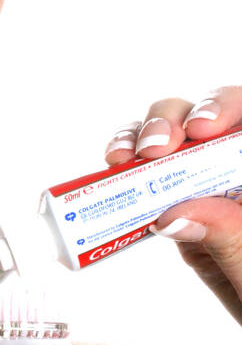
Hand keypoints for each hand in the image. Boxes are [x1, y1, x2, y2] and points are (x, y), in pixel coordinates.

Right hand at [104, 85, 241, 325]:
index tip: (201, 129)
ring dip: (143, 136)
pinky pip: (148, 174)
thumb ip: (229, 237)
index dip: (227, 107)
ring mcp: (208, 186)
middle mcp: (235, 170)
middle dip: (175, 120)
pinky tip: (114, 169)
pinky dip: (127, 166)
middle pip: (208, 117)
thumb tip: (173, 216)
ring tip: (124, 157)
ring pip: (173, 136)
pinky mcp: (179, 206)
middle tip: (155, 149)